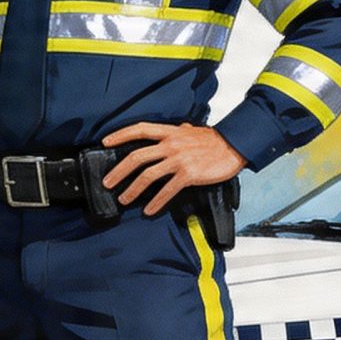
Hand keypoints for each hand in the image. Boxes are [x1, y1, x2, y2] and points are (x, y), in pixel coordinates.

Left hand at [101, 122, 247, 215]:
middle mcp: (171, 145)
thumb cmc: (215, 140)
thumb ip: (180, 131)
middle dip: (118, 172)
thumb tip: (177, 129)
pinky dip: (156, 202)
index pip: (139, 129)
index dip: (120, 135)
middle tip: (108, 183)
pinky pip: (167, 190)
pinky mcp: (188, 175)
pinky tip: (149, 210)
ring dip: (132, 190)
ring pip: (148, 175)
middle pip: (137, 157)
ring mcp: (179, 160)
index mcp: (170, 132)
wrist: (235, 146)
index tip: (105, 142)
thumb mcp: (193, 130)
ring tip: (124, 199)